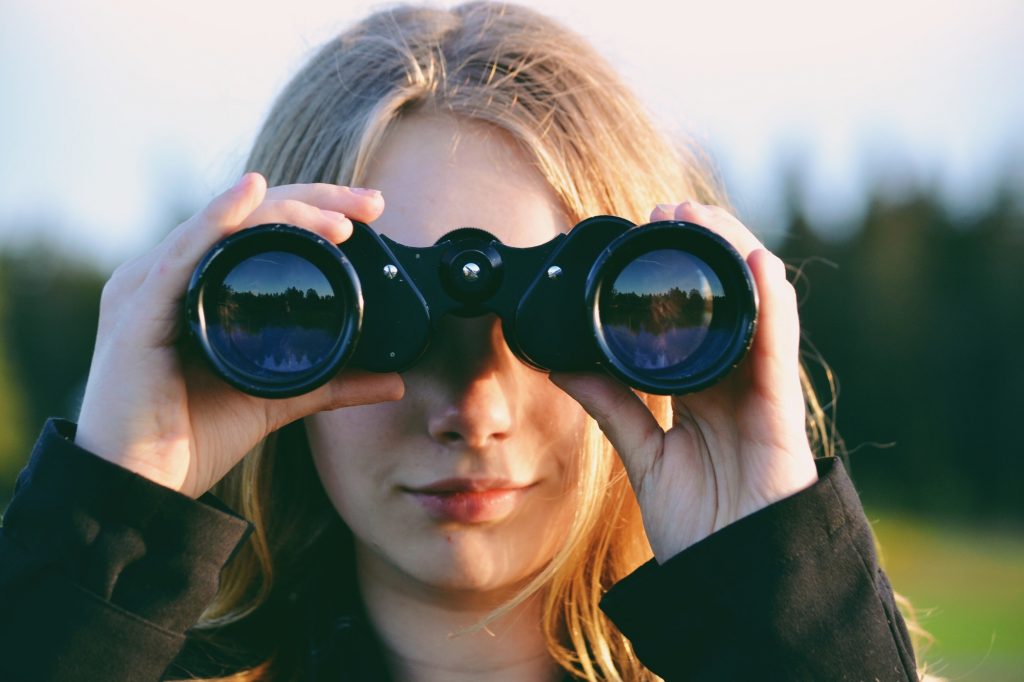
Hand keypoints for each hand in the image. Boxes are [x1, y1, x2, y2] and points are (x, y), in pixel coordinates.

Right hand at [76, 174, 404, 497]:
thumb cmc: (192, 436)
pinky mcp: (138, 313)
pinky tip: (252, 194)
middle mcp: (171, 275)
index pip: (261, 227)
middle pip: (248, 216)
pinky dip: (218, 218)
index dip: (317, 210)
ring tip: (339, 216)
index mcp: (198, 285)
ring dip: (286, 212)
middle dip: (316, 201)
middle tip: (371, 203)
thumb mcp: (279, 398)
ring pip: (224, 226)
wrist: (142, 486)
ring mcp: (150, 288)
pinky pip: (182, 254)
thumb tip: (393, 381)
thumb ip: (333, 383)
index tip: (373, 211)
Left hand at [551, 202, 816, 562]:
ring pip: (754, 304)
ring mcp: (758, 390)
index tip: (637, 235)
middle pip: (723, 296)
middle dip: (698, 247)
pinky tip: (754, 261)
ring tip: (696, 215)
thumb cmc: (699, 523)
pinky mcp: (779, 410)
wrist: (733, 579)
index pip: (688, 315)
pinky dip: (770, 302)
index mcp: (701, 389)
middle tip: (663, 211)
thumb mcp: (643, 455)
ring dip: (728, 252)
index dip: (668, 274)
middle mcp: (732, 380)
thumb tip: (563, 365)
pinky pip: (777, 347)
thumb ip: (612, 406)